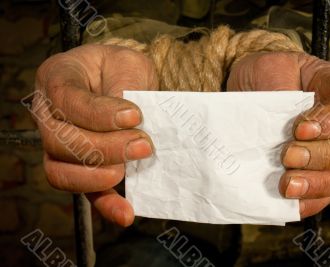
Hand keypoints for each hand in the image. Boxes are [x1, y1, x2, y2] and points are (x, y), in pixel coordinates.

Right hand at [34, 44, 157, 225]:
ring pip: (60, 171)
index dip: (99, 113)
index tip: (135, 116)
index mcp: (58, 79)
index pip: (67, 99)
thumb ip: (126, 86)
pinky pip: (83, 192)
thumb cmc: (121, 69)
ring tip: (131, 170)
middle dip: (104, 148)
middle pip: (59, 141)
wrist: (122, 79)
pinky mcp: (78, 168)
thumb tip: (130, 124)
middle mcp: (48, 114)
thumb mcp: (128, 64)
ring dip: (98, 176)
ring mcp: (58, 145)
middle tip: (143, 145)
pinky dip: (104, 204)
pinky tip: (126, 213)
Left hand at [227, 51, 329, 217]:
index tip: (300, 129)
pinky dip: (309, 202)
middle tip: (288, 156)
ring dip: (319, 184)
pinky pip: (324, 195)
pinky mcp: (312, 172)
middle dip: (324, 156)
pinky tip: (288, 200)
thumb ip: (280, 89)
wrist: (248, 91)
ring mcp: (329, 150)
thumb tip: (280, 128)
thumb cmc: (263, 76)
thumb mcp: (269, 68)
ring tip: (287, 184)